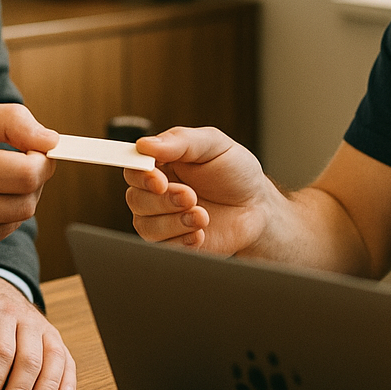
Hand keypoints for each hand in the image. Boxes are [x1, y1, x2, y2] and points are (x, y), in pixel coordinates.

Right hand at [0, 103, 57, 263]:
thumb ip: (12, 121)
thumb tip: (51, 140)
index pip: (27, 174)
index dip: (41, 160)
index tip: (35, 150)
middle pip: (27, 201)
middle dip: (32, 179)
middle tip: (16, 162)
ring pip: (18, 220)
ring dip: (17, 198)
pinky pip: (0, 235)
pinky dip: (0, 216)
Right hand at [123, 126, 277, 256]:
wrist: (257, 208)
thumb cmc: (234, 172)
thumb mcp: (213, 145)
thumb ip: (180, 141)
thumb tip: (144, 145)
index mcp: (161, 163)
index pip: (133, 168)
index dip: (140, 175)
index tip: (159, 180)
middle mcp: (156, 191)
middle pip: (135, 198)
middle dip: (162, 201)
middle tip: (191, 196)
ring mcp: (164, 218)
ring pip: (145, 225)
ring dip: (173, 222)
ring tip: (202, 216)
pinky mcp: (174, 243)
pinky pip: (161, 248)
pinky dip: (181, 241)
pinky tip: (200, 233)